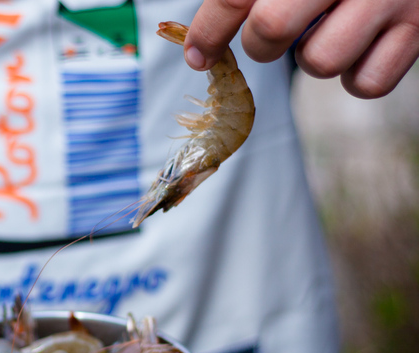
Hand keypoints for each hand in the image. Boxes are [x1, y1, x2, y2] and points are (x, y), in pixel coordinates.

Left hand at [185, 0, 418, 98]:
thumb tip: (198, 43)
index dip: (208, 30)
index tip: (198, 55)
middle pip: (270, 27)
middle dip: (260, 44)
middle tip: (270, 36)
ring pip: (319, 62)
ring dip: (313, 59)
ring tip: (327, 32)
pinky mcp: (418, 28)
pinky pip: (366, 83)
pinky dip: (355, 77)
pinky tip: (359, 48)